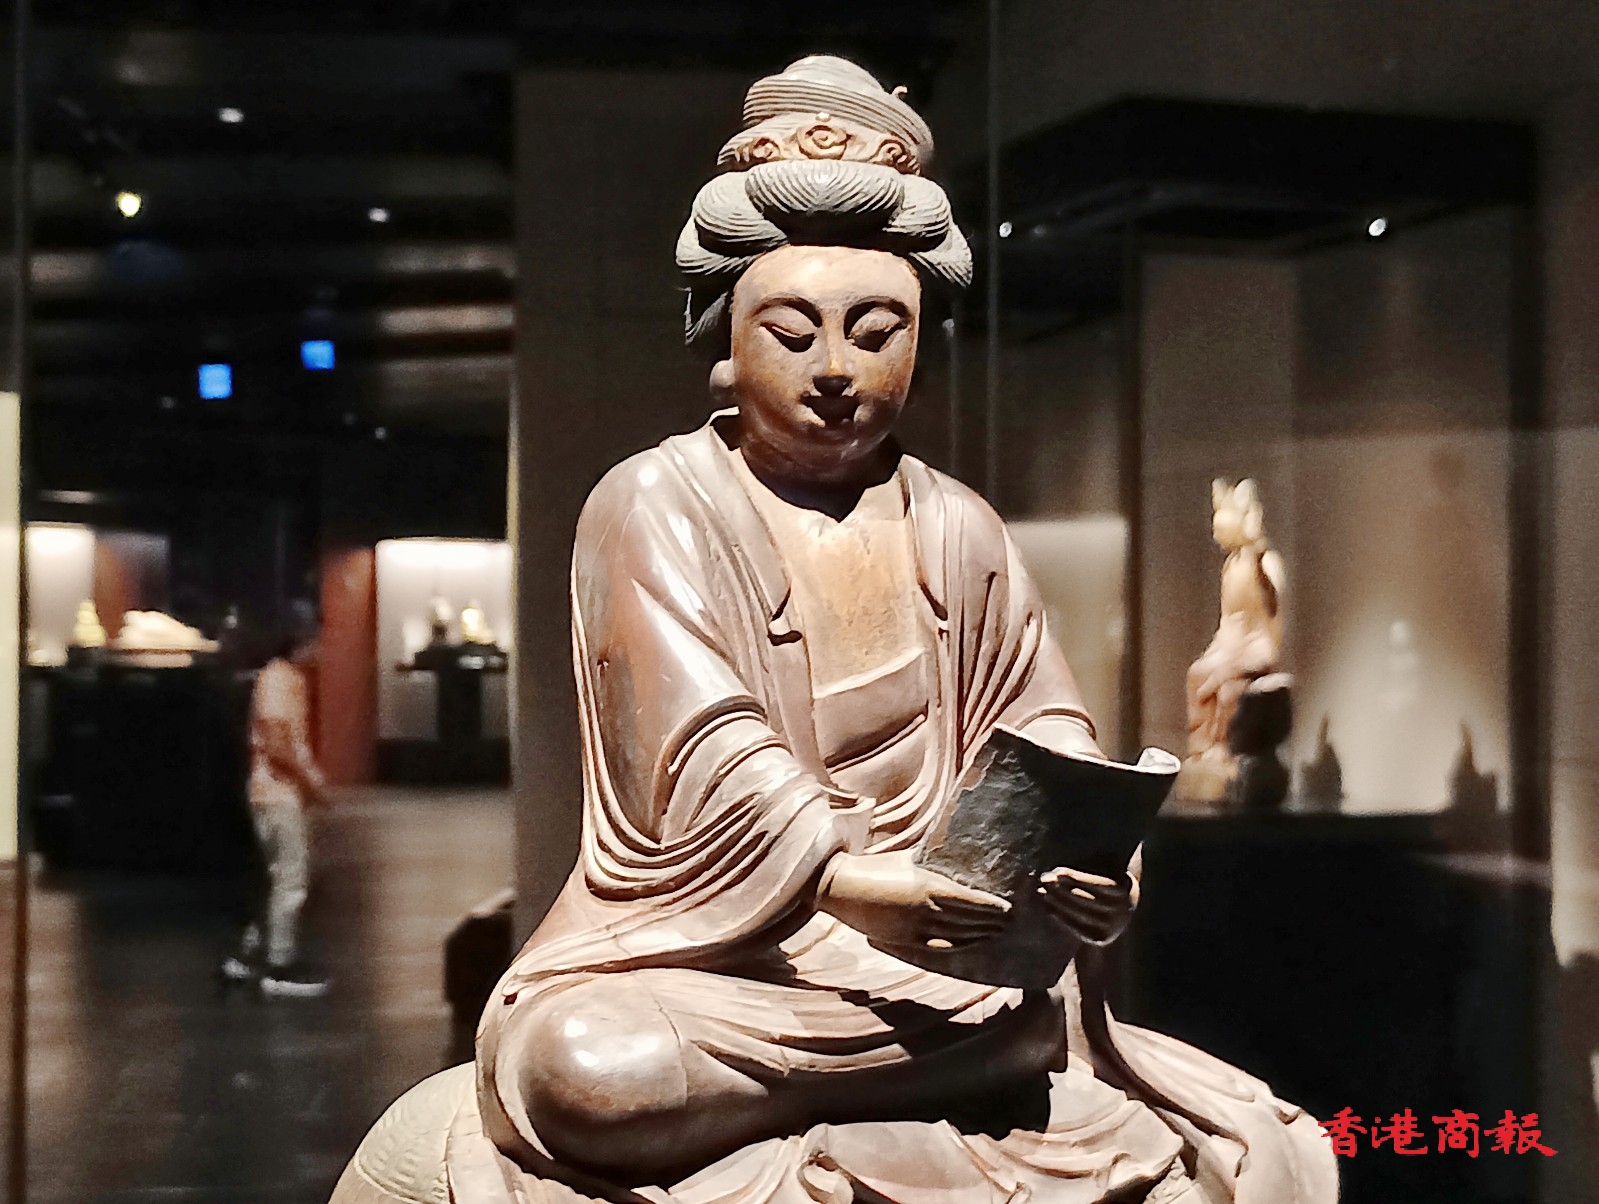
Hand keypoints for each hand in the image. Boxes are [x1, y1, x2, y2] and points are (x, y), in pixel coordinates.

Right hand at [817, 850, 1010, 951]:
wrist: (840, 886)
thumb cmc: (874, 866)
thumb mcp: (907, 859)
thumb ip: (931, 865)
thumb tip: (957, 863)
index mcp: (926, 885)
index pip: (968, 900)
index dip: (989, 906)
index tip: (1007, 907)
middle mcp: (923, 909)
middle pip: (966, 920)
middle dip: (989, 921)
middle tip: (1008, 921)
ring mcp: (913, 928)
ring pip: (955, 936)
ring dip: (978, 935)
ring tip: (994, 933)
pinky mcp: (902, 940)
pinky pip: (937, 948)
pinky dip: (957, 947)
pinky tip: (968, 945)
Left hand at [1037, 867, 1136, 946]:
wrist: (1118, 915)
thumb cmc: (1104, 882)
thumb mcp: (1106, 870)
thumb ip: (1095, 860)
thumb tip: (1077, 847)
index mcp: (1127, 889)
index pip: (1103, 885)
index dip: (1080, 879)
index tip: (1059, 872)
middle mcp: (1124, 910)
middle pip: (1088, 899)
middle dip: (1063, 888)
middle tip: (1044, 879)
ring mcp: (1113, 926)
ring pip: (1080, 913)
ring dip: (1058, 901)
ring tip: (1042, 890)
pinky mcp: (1101, 938)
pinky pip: (1076, 926)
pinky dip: (1059, 915)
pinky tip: (1046, 904)